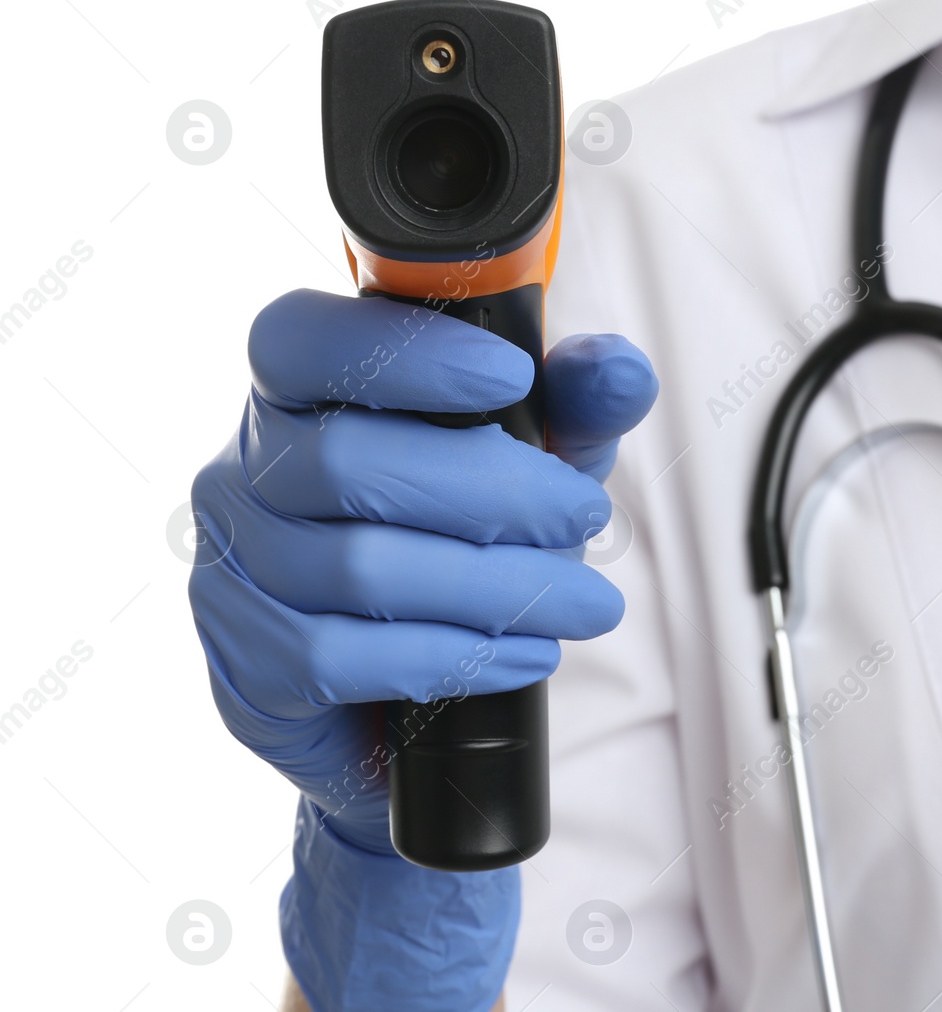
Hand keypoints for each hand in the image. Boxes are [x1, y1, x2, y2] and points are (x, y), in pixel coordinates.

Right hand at [188, 288, 657, 851]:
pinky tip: (528, 653)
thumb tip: (624, 372)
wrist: (410, 689)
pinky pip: (342, 659)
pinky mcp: (245, 668)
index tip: (512, 376)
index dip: (400, 352)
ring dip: (495, 586)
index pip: (302, 340)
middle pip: (347, 462)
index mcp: (297, 391)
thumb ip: (578, 403)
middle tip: (586, 515)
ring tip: (586, 602)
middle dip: (489, 490)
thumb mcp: (538, 456)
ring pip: (359, 569)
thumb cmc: (472, 532)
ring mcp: (230, 571)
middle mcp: (243, 470)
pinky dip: (454, 655)